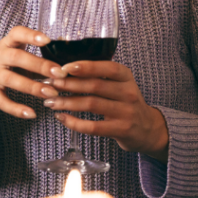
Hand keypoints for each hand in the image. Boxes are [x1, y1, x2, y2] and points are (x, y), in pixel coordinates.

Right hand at [0, 27, 57, 165]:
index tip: (48, 40)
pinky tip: (32, 114)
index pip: (16, 33)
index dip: (31, 35)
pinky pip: (2, 101)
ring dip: (33, 87)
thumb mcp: (12, 58)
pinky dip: (17, 108)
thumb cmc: (0, 66)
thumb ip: (33, 61)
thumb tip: (64, 67)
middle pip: (18, 57)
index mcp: (6, 44)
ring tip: (52, 93)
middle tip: (60, 72)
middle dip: (40, 65)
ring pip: (12, 80)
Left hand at [42, 61, 168, 162]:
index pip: (107, 67)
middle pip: (95, 86)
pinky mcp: (121, 130)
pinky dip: (74, 122)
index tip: (64, 67)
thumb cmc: (126, 103)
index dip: (85, 67)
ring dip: (67, 102)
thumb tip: (66, 69)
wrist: (147, 129)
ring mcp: (126, 112)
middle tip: (50, 84)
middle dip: (69, 84)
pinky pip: (93, 127)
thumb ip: (100, 76)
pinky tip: (62, 118)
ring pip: (91, 104)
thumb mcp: (120, 85)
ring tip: (50, 102)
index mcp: (126, 77)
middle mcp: (128, 92)